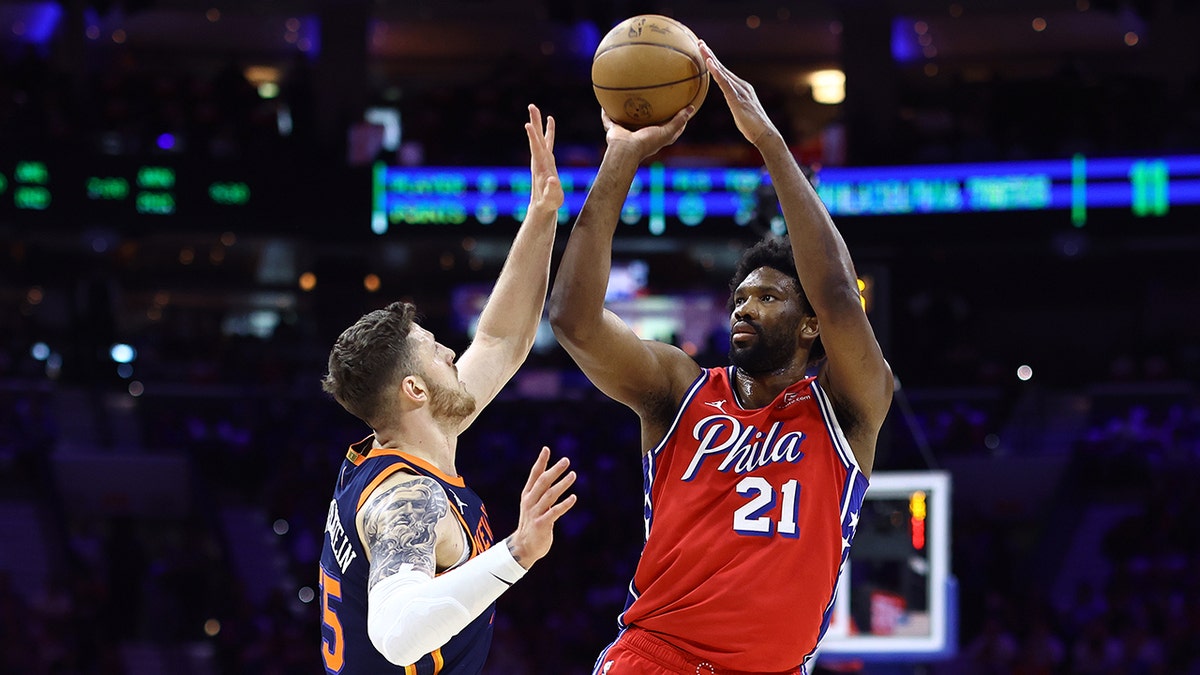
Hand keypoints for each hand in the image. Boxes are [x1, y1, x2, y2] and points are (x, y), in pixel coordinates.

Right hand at [507, 446, 576, 568]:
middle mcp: (530, 502)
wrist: (524, 547)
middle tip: (566, 460)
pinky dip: (564, 504)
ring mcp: (535, 513)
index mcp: (527, 495)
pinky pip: (554, 512)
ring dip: (562, 484)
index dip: (540, 462)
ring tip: (573, 474)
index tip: (546, 449)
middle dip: (554, 470)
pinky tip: (574, 497)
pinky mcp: (541, 524)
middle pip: (542, 482)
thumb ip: (541, 491)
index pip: (534, 475)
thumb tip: (550, 475)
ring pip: (550, 495)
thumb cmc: (531, 523)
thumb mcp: (533, 505)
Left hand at [526, 104, 563, 215]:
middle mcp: (540, 159)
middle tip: (531, 106)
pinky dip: (548, 131)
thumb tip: (553, 180)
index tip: (528, 124)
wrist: (543, 205)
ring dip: (538, 123)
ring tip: (536, 108)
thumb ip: (552, 190)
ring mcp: (543, 158)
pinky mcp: (547, 159)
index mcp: (541, 166)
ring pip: (540, 137)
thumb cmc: (549, 202)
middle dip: (534, 122)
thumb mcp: (552, 198)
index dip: (533, 137)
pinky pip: (548, 141)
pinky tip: (549, 121)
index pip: (536, 148)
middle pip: (536, 138)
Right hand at [601, 106, 691, 161]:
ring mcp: (627, 133)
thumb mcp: (667, 132)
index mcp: (655, 138)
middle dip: (652, 115)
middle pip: (648, 124)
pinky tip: (605, 102)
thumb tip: (691, 108)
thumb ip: (678, 121)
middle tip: (657, 101)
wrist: (625, 150)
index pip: (669, 129)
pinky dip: (606, 112)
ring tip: (630, 98)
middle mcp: (641, 136)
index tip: (683, 109)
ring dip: (628, 112)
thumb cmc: (647, 143)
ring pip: (628, 120)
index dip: (677, 121)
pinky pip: (609, 118)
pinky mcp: (614, 130)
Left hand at [699, 40, 779, 146]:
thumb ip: (734, 103)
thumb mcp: (740, 112)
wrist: (765, 134)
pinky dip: (716, 72)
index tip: (704, 51)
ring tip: (701, 47)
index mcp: (741, 88)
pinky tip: (709, 63)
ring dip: (711, 58)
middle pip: (722, 67)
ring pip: (722, 71)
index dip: (713, 61)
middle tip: (699, 42)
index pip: (724, 72)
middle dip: (710, 54)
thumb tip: (730, 101)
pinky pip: (724, 83)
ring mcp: (740, 91)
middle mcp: (741, 86)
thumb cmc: (752, 127)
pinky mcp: (737, 99)